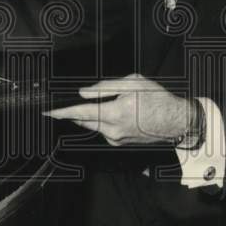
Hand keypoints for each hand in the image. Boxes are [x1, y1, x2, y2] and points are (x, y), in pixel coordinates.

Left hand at [45, 73, 192, 145]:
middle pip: (84, 121)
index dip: (62, 111)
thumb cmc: (158, 99)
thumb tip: (84, 92)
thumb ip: (105, 87)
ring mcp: (116, 139)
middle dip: (73, 112)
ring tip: (97, 104)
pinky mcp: (121, 143)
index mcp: (114, 113)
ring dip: (89, 116)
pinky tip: (112, 112)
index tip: (48, 111)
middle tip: (63, 105)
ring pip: (93, 126)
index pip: (81, 112)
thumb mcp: (132, 83)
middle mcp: (113, 130)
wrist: (177, 121)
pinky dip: (102, 121)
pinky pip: (104, 130)